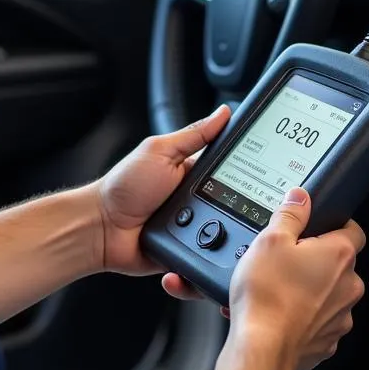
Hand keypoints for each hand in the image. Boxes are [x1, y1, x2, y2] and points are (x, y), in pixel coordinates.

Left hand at [95, 106, 231, 290]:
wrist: (101, 228)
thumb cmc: (124, 186)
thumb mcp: (160, 151)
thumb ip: (194, 134)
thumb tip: (223, 113)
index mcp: (193, 171)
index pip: (230, 168)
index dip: (248, 169)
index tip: (268, 170)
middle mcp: (196, 199)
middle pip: (234, 202)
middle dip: (238, 205)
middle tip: (236, 204)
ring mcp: (193, 228)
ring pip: (227, 231)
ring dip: (224, 230)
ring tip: (212, 225)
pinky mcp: (189, 252)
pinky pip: (210, 256)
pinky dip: (212, 253)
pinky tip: (207, 246)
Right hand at [229, 188, 365, 369]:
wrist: (261, 348)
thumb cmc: (267, 295)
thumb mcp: (270, 240)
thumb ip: (290, 214)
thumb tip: (300, 198)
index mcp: (339, 255)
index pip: (354, 230)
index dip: (336, 225)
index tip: (320, 227)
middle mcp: (348, 287)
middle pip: (338, 264)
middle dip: (314, 260)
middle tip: (285, 260)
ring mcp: (340, 317)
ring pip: (329, 294)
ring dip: (309, 290)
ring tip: (276, 289)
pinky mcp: (326, 342)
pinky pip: (318, 322)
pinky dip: (302, 317)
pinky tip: (278, 313)